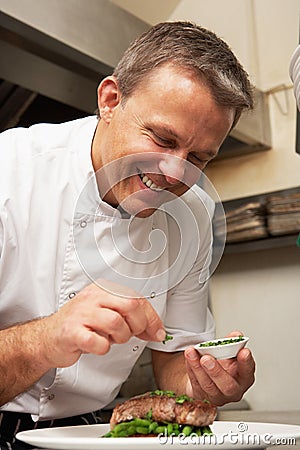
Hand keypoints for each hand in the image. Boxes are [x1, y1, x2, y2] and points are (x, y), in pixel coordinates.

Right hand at [41, 279, 165, 367]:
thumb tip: (157, 330)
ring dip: (120, 337)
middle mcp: (93, 297)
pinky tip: (98, 346)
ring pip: (116, 322)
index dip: (151, 318)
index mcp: (103, 290)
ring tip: (111, 339)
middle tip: (131, 335)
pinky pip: (97, 341)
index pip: (136, 298)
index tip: (157, 332)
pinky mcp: (72, 332)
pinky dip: (103, 348)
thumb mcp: (107, 315)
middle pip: (130, 305)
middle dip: (137, 325)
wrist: (48, 337)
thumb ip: (131, 319)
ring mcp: (82, 313)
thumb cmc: (80, 326)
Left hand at [184, 331, 254, 405]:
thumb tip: (236, 335)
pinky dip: (191, 369)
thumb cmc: (223, 365)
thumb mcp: (230, 352)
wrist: (207, 376)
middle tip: (206, 358)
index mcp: (244, 378)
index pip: (248, 371)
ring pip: (207, 385)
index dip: (246, 362)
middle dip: (216, 371)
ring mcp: (217, 396)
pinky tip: (188, 357)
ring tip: (191, 353)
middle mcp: (233, 391)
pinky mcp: (202, 397)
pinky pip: (195, 384)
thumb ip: (233, 343)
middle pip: (227, 386)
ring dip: (197, 368)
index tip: (244, 351)